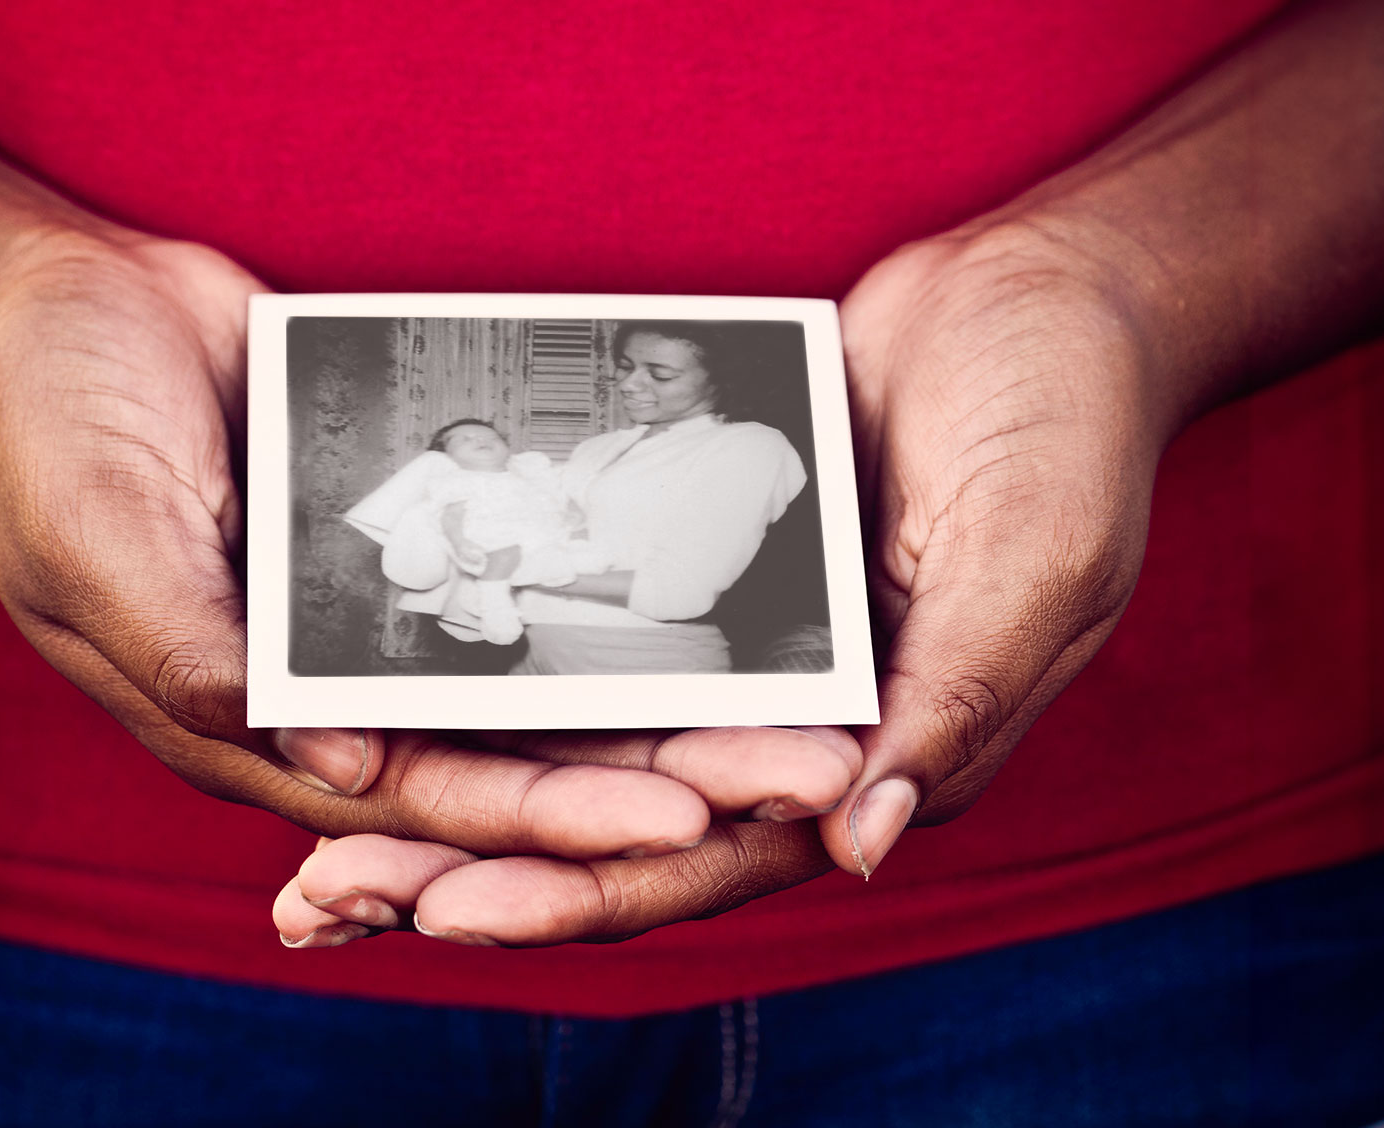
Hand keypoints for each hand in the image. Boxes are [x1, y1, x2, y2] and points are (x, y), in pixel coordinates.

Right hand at [0, 232, 859, 883]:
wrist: (57, 303)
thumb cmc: (44, 427)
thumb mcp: (94, 545)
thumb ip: (197, 661)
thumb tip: (335, 762)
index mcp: (246, 727)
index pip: (423, 802)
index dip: (550, 819)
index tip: (682, 815)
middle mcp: (326, 694)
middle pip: (513, 761)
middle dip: (653, 778)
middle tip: (794, 773)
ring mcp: (372, 621)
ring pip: (535, 685)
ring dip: (655, 703)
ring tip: (786, 707)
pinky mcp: (403, 542)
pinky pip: (515, 581)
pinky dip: (595, 596)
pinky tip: (700, 600)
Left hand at [275, 222, 1161, 945]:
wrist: (1033, 295)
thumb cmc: (1063, 427)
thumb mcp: (1032, 566)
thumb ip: (952, 707)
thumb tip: (860, 845)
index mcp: (878, 758)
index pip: (708, 857)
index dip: (577, 895)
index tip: (442, 914)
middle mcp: (792, 728)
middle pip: (611, 825)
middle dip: (473, 870)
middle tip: (329, 898)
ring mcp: (738, 652)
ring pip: (577, 746)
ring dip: (458, 791)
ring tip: (319, 831)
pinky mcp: (699, 574)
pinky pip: (585, 634)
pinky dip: (497, 667)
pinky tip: (389, 676)